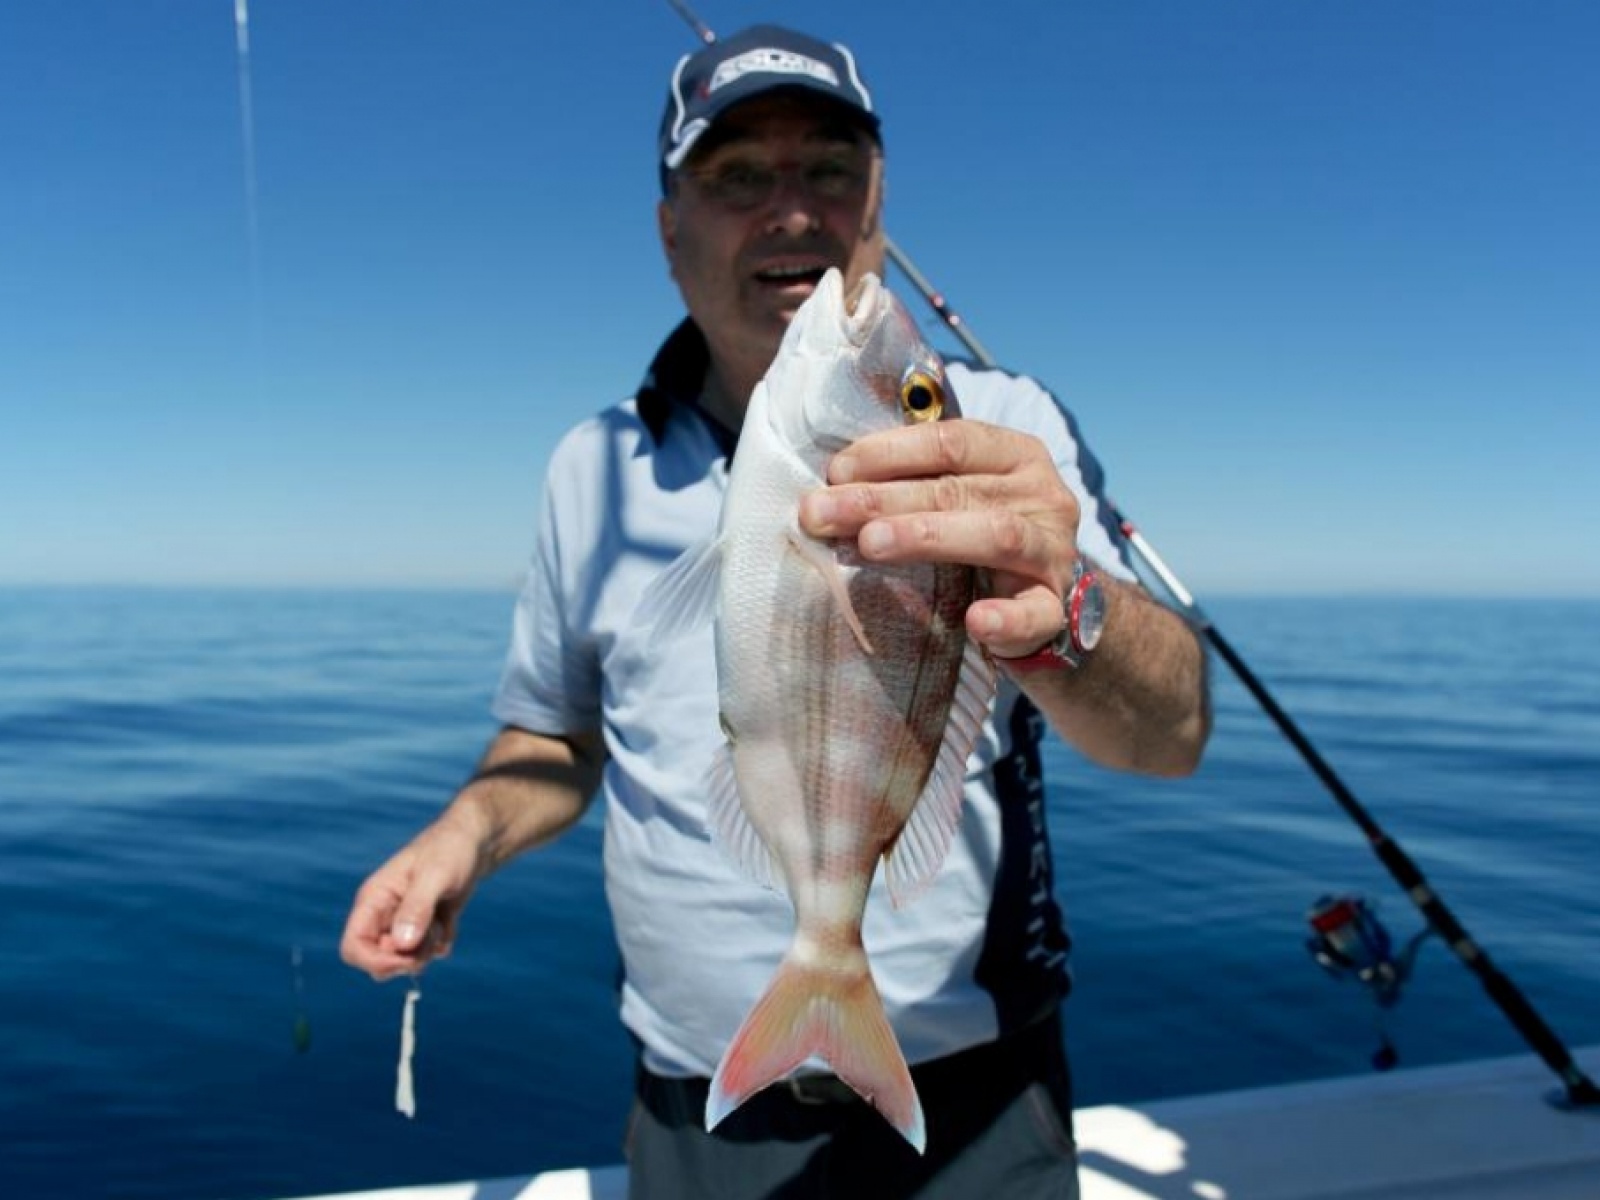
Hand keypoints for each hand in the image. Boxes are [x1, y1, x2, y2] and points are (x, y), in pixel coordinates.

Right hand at [339, 813, 483, 981]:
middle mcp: (382, 915)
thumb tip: (401, 945)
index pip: (353, 947)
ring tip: (440, 921)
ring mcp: (402, 923)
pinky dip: (439, 945)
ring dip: (425, 951)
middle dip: (405, 960)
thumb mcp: (436, 875)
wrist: (474, 842)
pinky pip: (425, 955)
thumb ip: (417, 908)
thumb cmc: (451, 849)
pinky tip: (449, 920)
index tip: (407, 957)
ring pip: (402, 961)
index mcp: (373, 899)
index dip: (375, 961)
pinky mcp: (423, 928)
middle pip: (377, 962)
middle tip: (431, 937)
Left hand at [797, 418, 1080, 658]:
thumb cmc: (981, 536)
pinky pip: (1036, 614)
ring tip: (870, 543)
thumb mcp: (958, 498)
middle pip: (958, 489)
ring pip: (997, 535)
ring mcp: (1053, 552)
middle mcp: (1043, 496)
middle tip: (821, 512)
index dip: (890, 452)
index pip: (952, 441)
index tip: (835, 471)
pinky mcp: (1057, 608)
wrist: (1045, 602)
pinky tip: (976, 621)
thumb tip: (831, 480)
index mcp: (1016, 455)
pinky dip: (1007, 619)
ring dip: (928, 536)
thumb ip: (914, 483)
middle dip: (882, 499)